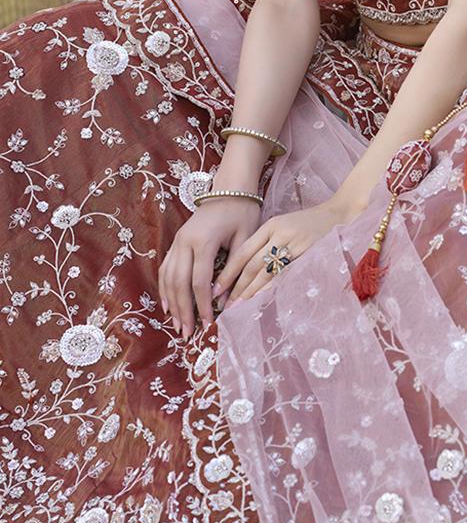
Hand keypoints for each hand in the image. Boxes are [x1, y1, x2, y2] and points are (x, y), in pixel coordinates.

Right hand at [158, 193, 262, 339]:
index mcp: (204, 240)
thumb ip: (235, 268)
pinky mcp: (177, 241)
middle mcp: (185, 241)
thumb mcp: (246, 238)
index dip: (203, 305)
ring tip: (177, 325)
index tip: (210, 324)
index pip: (200, 281)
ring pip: (168, 277)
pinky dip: (165, 287)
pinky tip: (168, 305)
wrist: (231, 188)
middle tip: (187, 334)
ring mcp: (178, 240)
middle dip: (183, 310)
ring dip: (172, 303)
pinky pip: (166, 268)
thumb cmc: (243, 212)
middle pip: (179, 283)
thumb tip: (224, 300)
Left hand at [216, 195, 361, 305]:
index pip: (243, 252)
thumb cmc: (309, 223)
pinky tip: (262, 300)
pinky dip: (272, 289)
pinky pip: (285, 275)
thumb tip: (245, 270)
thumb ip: (266, 242)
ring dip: (250, 292)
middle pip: (252, 265)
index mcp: (271, 225)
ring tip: (237, 307)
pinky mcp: (307, 254)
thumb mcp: (284, 225)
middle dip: (236, 287)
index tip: (216, 288)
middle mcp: (279, 233)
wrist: (339, 214)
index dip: (228, 272)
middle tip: (223, 305)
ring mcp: (294, 244)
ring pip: (266, 272)